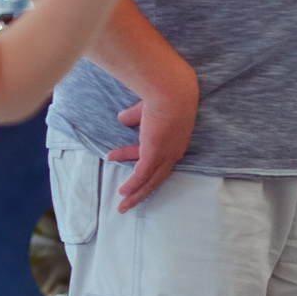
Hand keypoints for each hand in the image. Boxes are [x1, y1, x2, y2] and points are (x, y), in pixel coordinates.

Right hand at [107, 65, 196, 211]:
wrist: (171, 91)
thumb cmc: (162, 94)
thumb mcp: (146, 108)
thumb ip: (135, 116)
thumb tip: (122, 118)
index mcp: (176, 139)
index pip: (156, 154)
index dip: (136, 156)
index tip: (120, 155)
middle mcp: (174, 151)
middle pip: (156, 175)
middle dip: (140, 187)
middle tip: (126, 195)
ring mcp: (165, 155)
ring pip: (150, 181)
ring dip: (136, 194)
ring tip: (123, 205)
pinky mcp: (154, 155)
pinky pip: (142, 176)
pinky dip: (133, 186)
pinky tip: (123, 193)